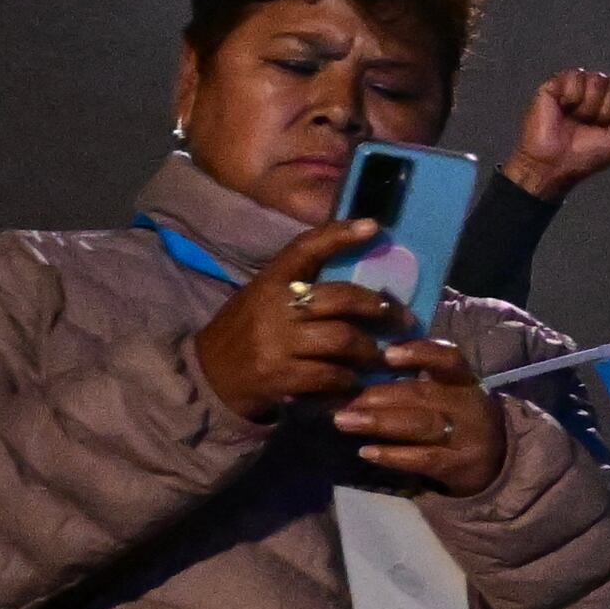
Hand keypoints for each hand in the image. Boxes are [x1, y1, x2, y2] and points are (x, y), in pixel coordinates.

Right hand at [192, 223, 409, 422]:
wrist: (208, 376)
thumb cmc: (247, 330)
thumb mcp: (265, 297)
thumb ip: (302, 284)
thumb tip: (358, 268)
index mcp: (270, 281)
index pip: (305, 247)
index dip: (339, 234)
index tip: (374, 226)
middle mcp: (274, 308)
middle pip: (342, 299)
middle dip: (380, 309)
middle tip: (402, 319)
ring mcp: (276, 343)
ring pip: (343, 340)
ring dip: (370, 351)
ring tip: (381, 356)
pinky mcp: (280, 377)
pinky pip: (330, 376)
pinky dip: (348, 380)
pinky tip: (354, 382)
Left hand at [336, 333, 510, 497]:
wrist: (498, 463)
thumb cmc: (460, 421)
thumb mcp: (451, 395)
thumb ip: (417, 383)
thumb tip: (363, 372)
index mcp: (466, 381)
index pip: (449, 359)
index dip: (421, 353)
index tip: (387, 353)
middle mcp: (469, 405)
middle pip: (424, 394)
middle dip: (380, 395)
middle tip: (344, 399)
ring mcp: (467, 437)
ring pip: (421, 425)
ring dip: (380, 422)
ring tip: (344, 421)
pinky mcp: (459, 466)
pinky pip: (424, 458)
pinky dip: (393, 455)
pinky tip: (366, 452)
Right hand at [503, 68, 609, 200]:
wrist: (555, 164)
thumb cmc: (589, 155)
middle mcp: (599, 90)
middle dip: (608, 110)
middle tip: (592, 126)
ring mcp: (578, 85)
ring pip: (598, 80)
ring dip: (589, 107)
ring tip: (576, 120)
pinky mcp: (557, 84)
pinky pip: (577, 76)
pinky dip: (573, 97)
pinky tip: (564, 109)